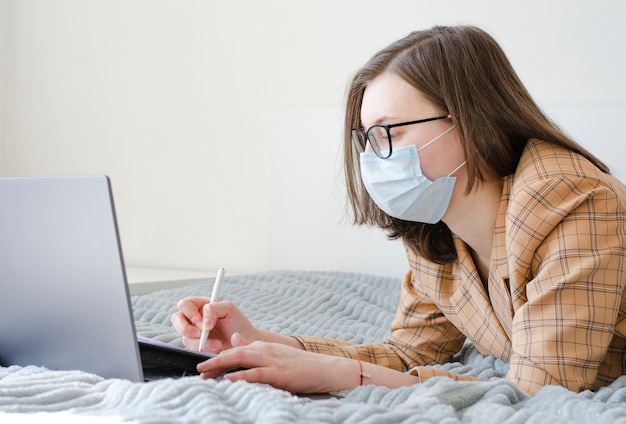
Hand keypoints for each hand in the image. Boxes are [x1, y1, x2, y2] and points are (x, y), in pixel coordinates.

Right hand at [171, 297, 257, 352]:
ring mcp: (195, 334)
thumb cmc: (238, 323)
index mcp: (201, 305)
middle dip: (186, 328)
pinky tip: (217, 348)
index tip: (202, 322)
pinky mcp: (197, 347)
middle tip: (200, 334)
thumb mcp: (228, 308)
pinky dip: (204, 349)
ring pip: (185, 337)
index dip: (190, 313)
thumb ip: (213, 309)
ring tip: (218, 343)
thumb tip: (203, 323)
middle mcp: (195, 319)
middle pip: (176, 319)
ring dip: (200, 342)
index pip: (184, 305)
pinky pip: (192, 349)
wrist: (246, 342)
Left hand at [197, 333, 358, 393]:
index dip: (217, 359)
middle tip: (198, 369)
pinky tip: (230, 380)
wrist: (326, 368)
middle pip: (233, 352)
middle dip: (214, 360)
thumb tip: (235, 342)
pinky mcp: (279, 373)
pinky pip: (256, 374)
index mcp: (263, 347)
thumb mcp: (276, 355)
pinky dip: (241, 376)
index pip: (235, 351)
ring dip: (221, 365)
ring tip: (205, 373)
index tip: (204, 367)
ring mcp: (272, 361)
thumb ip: (255, 349)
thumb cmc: (301, 366)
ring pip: (241, 359)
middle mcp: (265, 350)